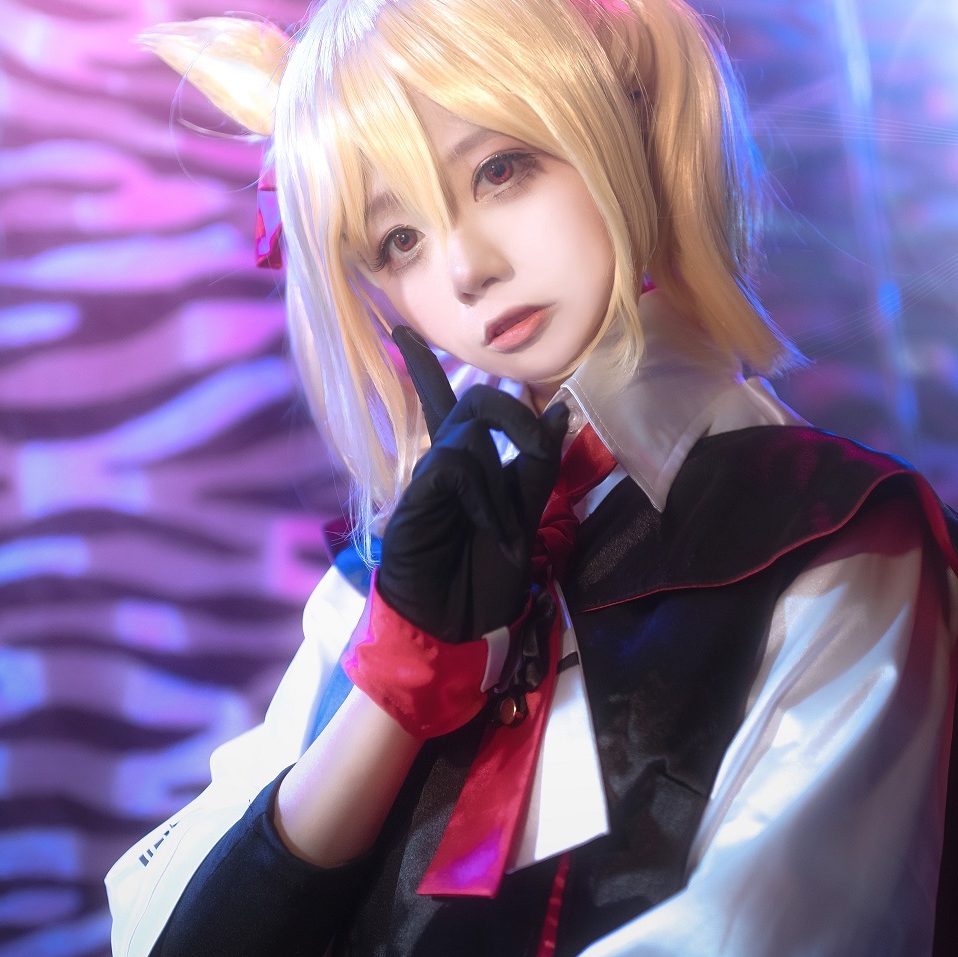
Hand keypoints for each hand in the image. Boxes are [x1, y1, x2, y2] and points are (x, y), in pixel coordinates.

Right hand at [375, 327, 567, 644]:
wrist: (455, 628)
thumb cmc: (485, 576)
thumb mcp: (525, 515)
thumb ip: (537, 466)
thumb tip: (558, 411)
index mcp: (465, 465)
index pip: (450, 402)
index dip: (427, 364)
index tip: (399, 328)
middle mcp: (442, 465)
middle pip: (472, 404)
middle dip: (513, 416)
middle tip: (536, 444)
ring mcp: (426, 481)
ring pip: (470, 437)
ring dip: (501, 482)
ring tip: (505, 529)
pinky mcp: (415, 500)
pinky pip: (456, 467)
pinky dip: (483, 497)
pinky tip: (491, 529)